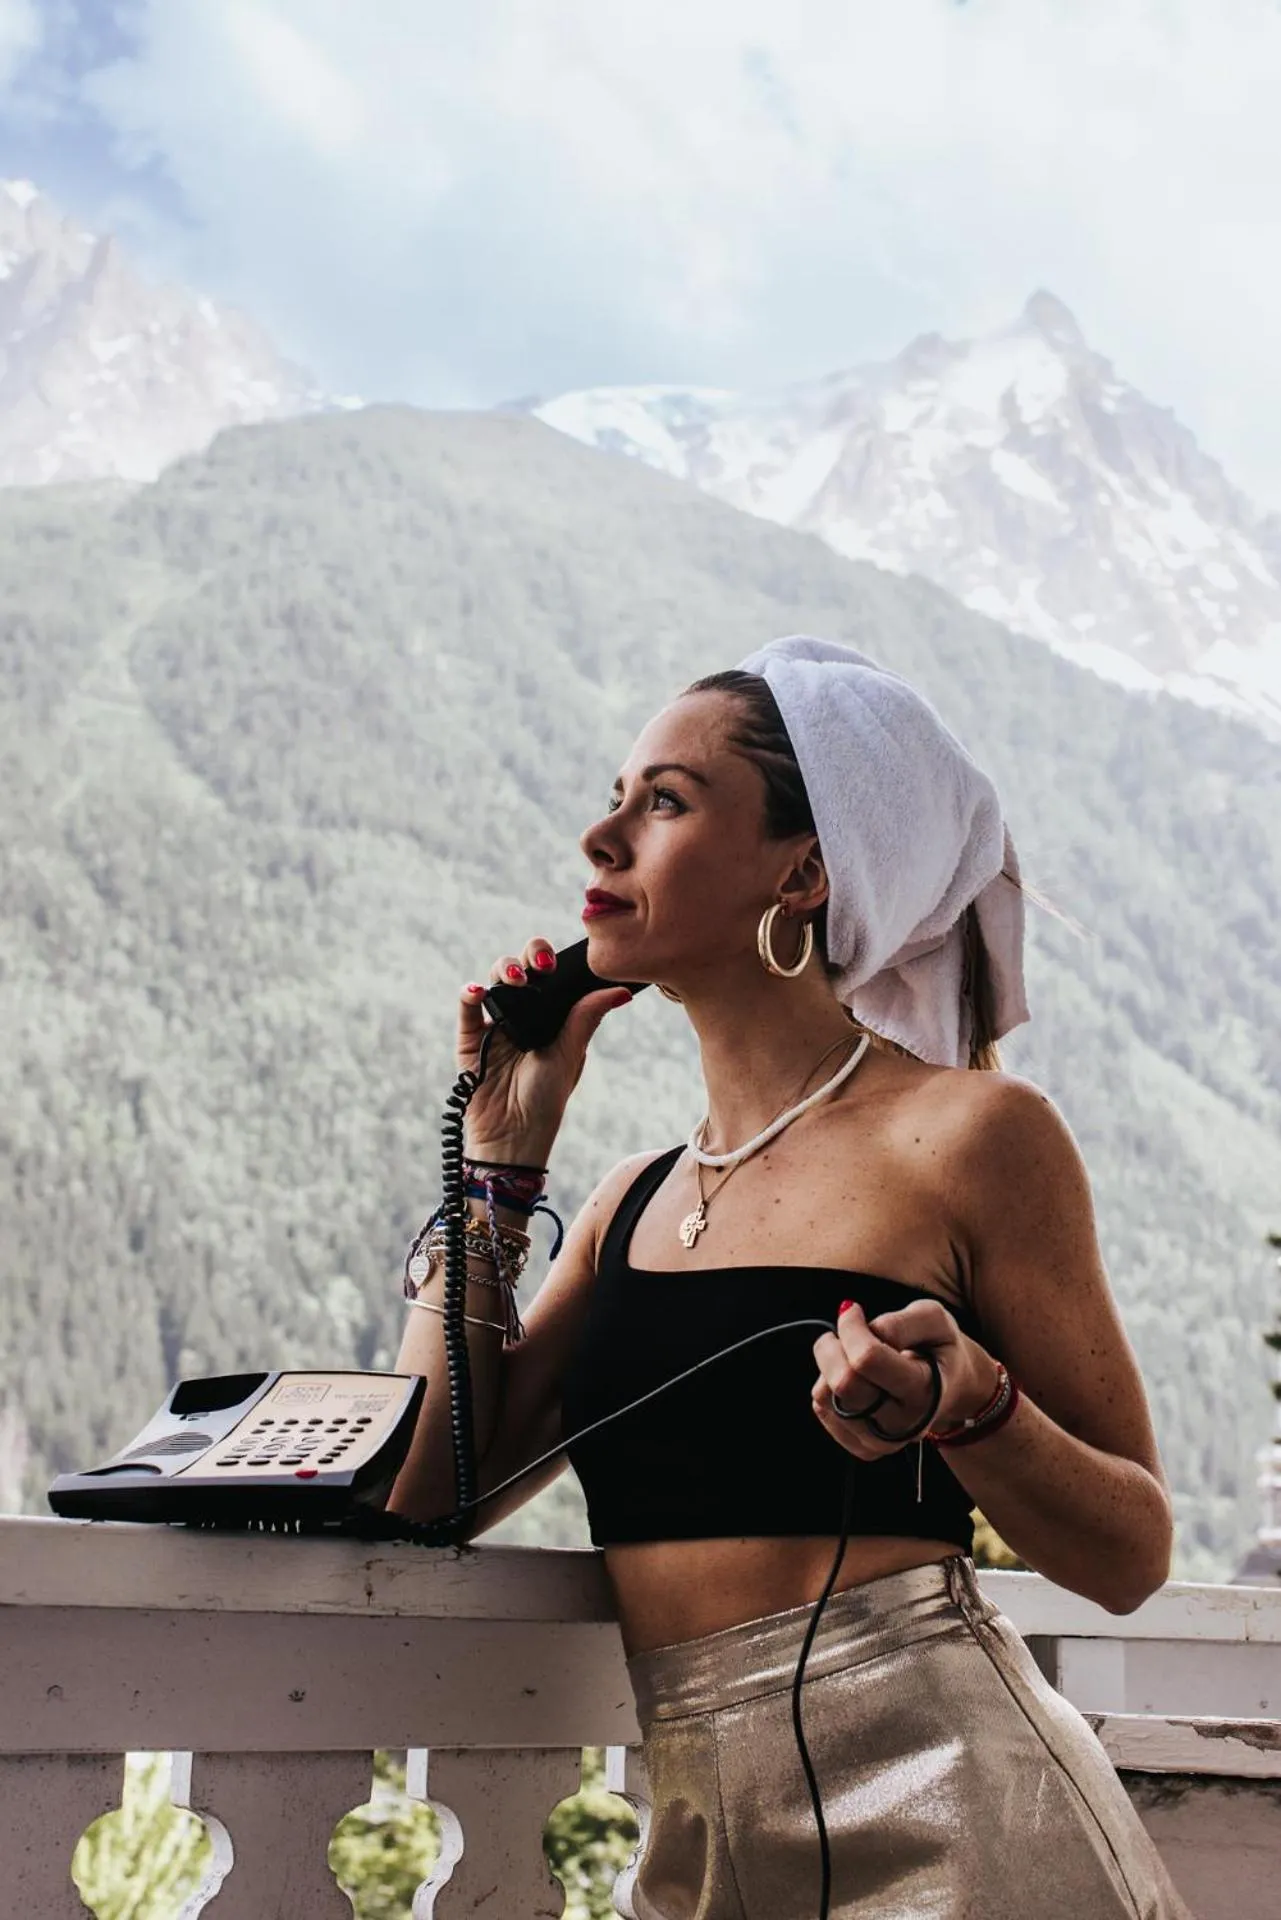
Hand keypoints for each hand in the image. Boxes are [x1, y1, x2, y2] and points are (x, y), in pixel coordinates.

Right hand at [456, 936, 631, 1162]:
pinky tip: (477, 991)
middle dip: (529, 956)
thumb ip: (585, 1018)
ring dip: (503, 970)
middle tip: (540, 965)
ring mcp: (494, 1025)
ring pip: (494, 981)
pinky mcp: (470, 1040)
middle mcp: (521, 1015)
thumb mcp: (569, 1056)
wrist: (513, 1136)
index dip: (551, 960)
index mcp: (549, 1017)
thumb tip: (621, 992)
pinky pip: (467, 1009)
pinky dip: (468, 994)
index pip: (549, 976)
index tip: (557, 962)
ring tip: (515, 980)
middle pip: (521, 970)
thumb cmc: (544, 1101)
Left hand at [812, 1299, 1000, 1457]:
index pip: (867, 1360)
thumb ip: (902, 1322)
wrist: (953, 1389)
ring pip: (826, 1397)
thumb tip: (868, 1330)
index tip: (853, 1311)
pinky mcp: (863, 1448)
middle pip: (843, 1383)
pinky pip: (822, 1409)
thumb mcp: (934, 1320)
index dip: (851, 1327)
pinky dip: (828, 1384)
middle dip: (833, 1346)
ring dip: (829, 1365)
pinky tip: (853, 1377)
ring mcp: (882, 1442)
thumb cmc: (939, 1348)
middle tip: (846, 1331)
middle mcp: (903, 1424)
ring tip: (853, 1355)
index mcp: (925, 1391)